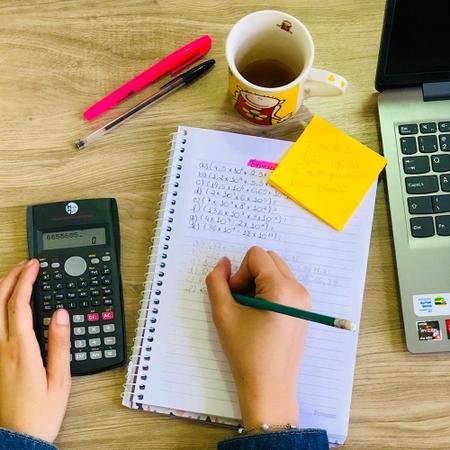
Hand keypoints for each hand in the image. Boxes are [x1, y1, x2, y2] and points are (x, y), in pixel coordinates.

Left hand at [0, 259, 70, 442]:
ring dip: (1, 290)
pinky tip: (6, 304)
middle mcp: (2, 349)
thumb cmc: (41, 411)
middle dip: (10, 278)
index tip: (34, 266)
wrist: (18, 438)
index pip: (18, 305)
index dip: (26, 281)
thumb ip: (59, 343)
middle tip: (25, 265)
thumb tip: (60, 314)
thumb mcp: (60, 378)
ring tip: (16, 277)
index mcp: (21, 350)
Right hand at [206, 246, 310, 429]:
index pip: (256, 255)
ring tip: (251, 310)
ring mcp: (305, 299)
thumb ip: (217, 282)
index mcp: (282, 288)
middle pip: (269, 259)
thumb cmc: (246, 352)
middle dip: (251, 274)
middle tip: (242, 302)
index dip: (240, 272)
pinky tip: (262, 316)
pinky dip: (270, 291)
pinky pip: (284, 284)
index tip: (237, 297)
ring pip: (277, 270)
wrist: (270, 387)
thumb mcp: (223, 314)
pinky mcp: (305, 309)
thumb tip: (223, 262)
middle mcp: (298, 289)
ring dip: (259, 282)